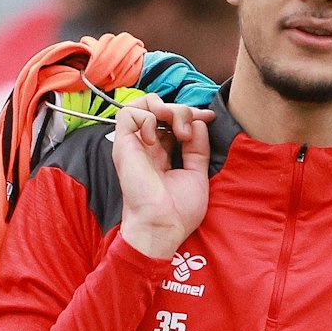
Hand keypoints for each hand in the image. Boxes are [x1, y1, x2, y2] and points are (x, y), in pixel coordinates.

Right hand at [111, 93, 213, 259]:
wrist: (162, 226)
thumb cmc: (177, 211)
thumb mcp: (196, 174)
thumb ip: (198, 147)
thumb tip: (199, 122)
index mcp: (162, 154)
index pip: (172, 121)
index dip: (190, 114)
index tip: (208, 118)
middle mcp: (146, 147)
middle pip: (160, 108)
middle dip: (181, 110)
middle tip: (191, 129)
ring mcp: (134, 145)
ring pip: (142, 104)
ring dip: (165, 108)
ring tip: (177, 128)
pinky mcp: (123, 145)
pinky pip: (128, 113)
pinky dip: (147, 117)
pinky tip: (155, 138)